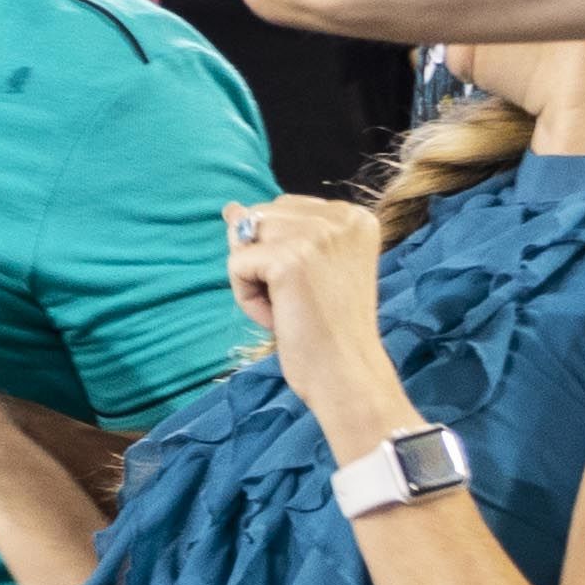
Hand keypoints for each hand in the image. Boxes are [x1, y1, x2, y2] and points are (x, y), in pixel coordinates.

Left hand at [219, 192, 404, 452]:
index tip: (316, 289)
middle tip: (302, 302)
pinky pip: (237, 265)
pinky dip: (247, 299)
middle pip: (262, 217)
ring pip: (245, 237)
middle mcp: (340, 217)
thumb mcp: (308, 270)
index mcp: (354, 217)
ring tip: (289, 307)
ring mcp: (315, 234)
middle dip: (264, 262)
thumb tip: (230, 208)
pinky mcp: (288, 258)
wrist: (347, 375)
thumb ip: (275, 234)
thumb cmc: (329, 332)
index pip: (285, 210)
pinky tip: (280, 318)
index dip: (282, 254)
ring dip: (253, 279)